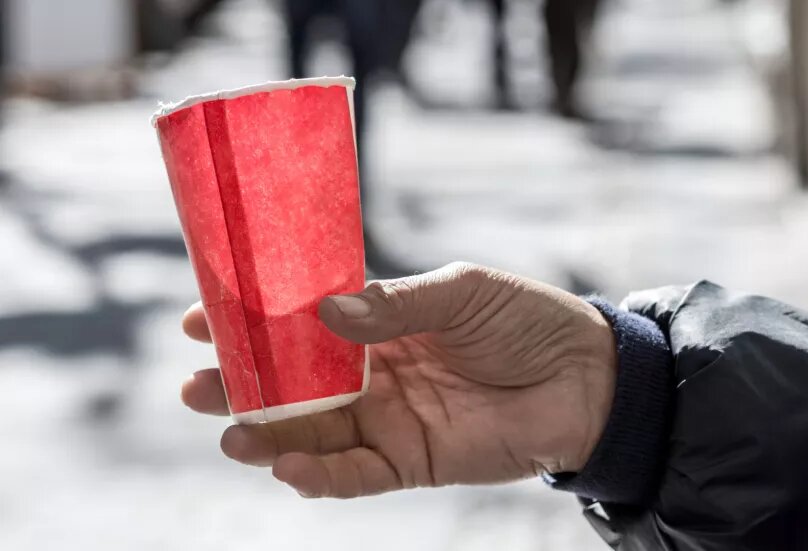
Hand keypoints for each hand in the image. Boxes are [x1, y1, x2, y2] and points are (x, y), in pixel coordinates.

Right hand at [181, 262, 615, 497]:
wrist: (588, 375)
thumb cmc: (525, 319)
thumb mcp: (459, 292)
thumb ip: (394, 304)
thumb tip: (323, 309)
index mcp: (378, 324)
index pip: (300, 325)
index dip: (253, 323)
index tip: (201, 317)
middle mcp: (372, 373)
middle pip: (292, 384)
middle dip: (243, 385)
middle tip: (195, 384)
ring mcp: (388, 419)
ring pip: (313, 433)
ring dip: (267, 435)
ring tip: (227, 430)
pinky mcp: (411, 461)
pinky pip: (356, 474)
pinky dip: (320, 475)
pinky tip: (286, 466)